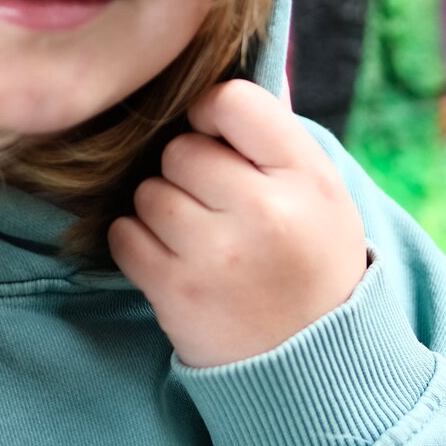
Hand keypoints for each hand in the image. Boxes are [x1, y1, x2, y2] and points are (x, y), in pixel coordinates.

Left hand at [108, 79, 367, 368]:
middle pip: (181, 150)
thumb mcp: (321, 193)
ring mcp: (216, 253)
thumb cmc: (308, 262)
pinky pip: (123, 235)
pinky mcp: (175, 290)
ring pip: (148, 192)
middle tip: (213, 205)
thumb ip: (272, 140)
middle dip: (186, 172)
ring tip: (197, 237)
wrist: (309, 362)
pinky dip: (138, 243)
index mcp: (305, 176)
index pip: (232, 101)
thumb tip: (211, 82)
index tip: (218, 141)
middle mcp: (263, 210)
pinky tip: (173, 259)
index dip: (212, 115)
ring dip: (160, 209)